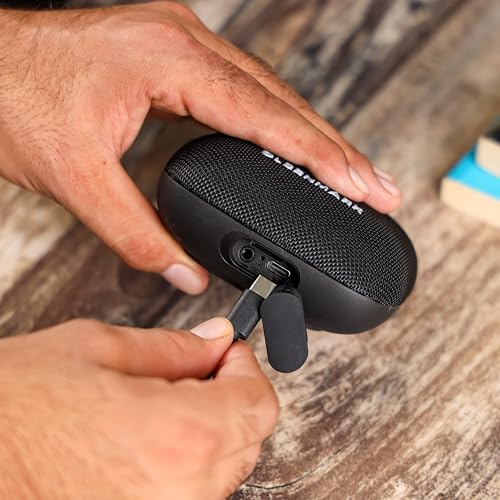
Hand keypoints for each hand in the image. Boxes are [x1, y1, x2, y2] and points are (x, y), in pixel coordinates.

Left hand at [0, 3, 400, 293]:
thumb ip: (135, 233)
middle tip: (378, 185)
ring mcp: (182, 41)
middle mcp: (184, 40)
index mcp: (166, 60)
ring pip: (269, 90)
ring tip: (352, 172)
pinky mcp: (176, 54)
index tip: (359, 184)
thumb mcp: (74, 176)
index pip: (263, 115)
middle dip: (334, 146)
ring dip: (312, 132)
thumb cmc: (12, 98)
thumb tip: (182, 276)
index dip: (318, 154)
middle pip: (281, 98)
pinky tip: (297, 145)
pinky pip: (245, 87)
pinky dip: (278, 121)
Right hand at [0, 317, 277, 499]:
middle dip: (230, 394)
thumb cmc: (9, 406)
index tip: (226, 350)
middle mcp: (177, 492)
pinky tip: (146, 436)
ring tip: (158, 401)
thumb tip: (216, 340)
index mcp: (175, 436)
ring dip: (208, 427)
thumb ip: (171, 347)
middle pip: (248, 437)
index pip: (258, 403)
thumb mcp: (94, 349)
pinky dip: (184, 459)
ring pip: (223, 467)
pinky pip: (189, 492)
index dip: (246, 367)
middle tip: (195, 368)